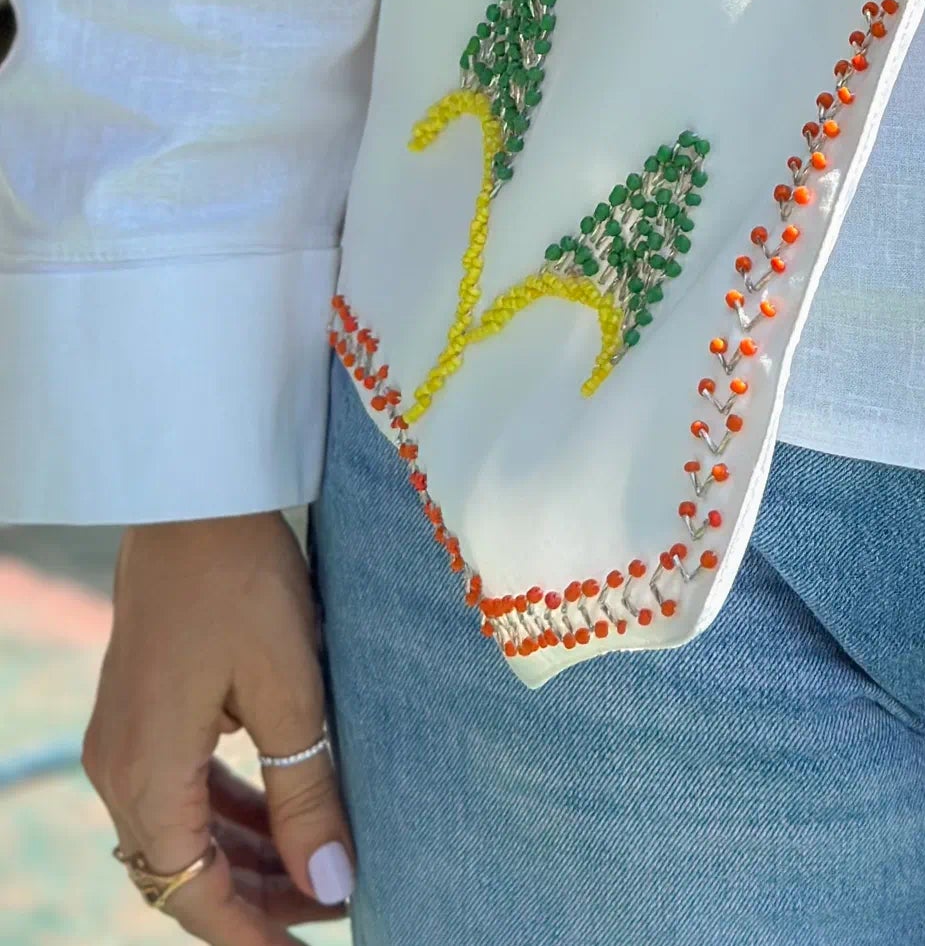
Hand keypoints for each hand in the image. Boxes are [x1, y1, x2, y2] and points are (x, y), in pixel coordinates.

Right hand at [83, 511, 355, 941]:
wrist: (196, 495)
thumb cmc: (244, 582)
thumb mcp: (290, 691)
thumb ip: (307, 795)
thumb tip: (331, 886)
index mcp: (144, 776)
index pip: (192, 896)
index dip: (252, 936)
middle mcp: (119, 769)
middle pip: (184, 871)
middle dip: (258, 897)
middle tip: (334, 902)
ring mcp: (125, 740)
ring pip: (185, 831)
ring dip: (247, 855)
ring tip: (322, 867)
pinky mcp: (143, 712)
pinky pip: (183, 788)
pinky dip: (232, 810)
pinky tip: (283, 814)